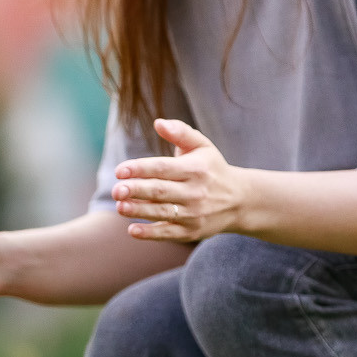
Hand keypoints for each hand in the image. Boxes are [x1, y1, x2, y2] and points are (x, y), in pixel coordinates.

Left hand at [112, 118, 256, 241]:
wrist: (240, 200)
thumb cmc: (212, 168)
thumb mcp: (202, 146)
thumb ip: (180, 132)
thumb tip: (158, 123)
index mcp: (196, 169)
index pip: (163, 168)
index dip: (140, 169)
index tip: (119, 170)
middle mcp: (196, 192)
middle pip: (160, 191)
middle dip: (136, 190)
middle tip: (116, 189)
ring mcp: (194, 214)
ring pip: (162, 213)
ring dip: (139, 211)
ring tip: (120, 207)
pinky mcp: (192, 232)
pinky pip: (168, 233)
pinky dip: (150, 233)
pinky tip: (132, 230)